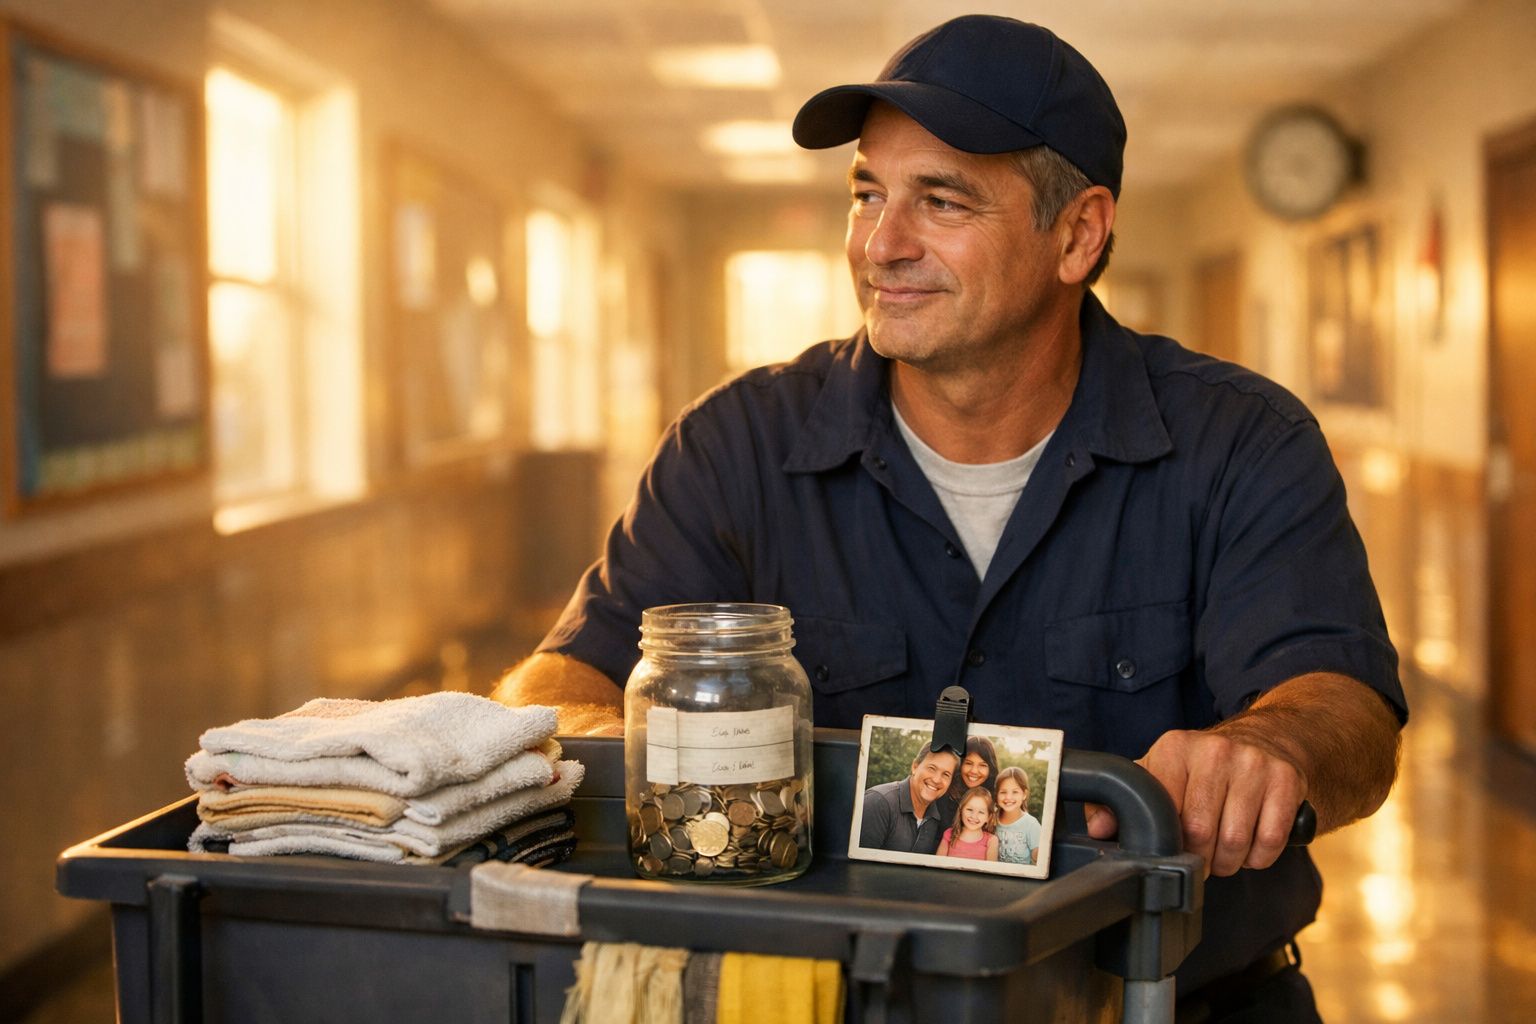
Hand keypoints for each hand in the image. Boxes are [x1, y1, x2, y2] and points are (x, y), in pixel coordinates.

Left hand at [1086, 728, 1305, 876]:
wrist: (1265, 739)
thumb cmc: (1203, 768)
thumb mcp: (1159, 773)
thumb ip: (1122, 801)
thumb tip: (1100, 829)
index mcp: (1174, 748)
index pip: (1164, 814)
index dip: (1169, 844)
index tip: (1174, 849)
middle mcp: (1214, 750)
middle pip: (1201, 833)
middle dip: (1201, 859)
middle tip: (1202, 858)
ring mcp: (1252, 762)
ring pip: (1236, 841)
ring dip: (1230, 862)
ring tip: (1224, 854)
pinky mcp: (1285, 778)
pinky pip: (1270, 840)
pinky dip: (1260, 857)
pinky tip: (1251, 846)